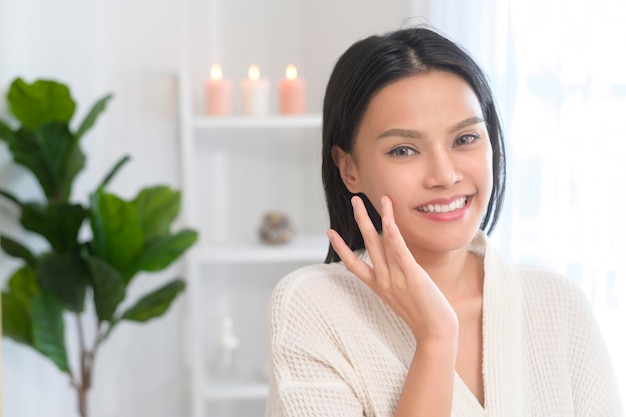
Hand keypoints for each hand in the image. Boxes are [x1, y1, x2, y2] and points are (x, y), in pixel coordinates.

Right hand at [327, 195, 457, 341]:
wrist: (436, 334)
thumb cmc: (424, 316)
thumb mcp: (403, 295)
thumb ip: (396, 278)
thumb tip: (396, 263)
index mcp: (378, 286)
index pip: (353, 264)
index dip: (340, 247)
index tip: (329, 232)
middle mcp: (383, 280)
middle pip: (367, 244)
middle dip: (360, 219)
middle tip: (354, 199)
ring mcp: (395, 278)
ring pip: (379, 242)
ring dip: (372, 218)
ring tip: (367, 200)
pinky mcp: (411, 276)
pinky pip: (398, 250)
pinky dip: (391, 233)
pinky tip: (386, 218)